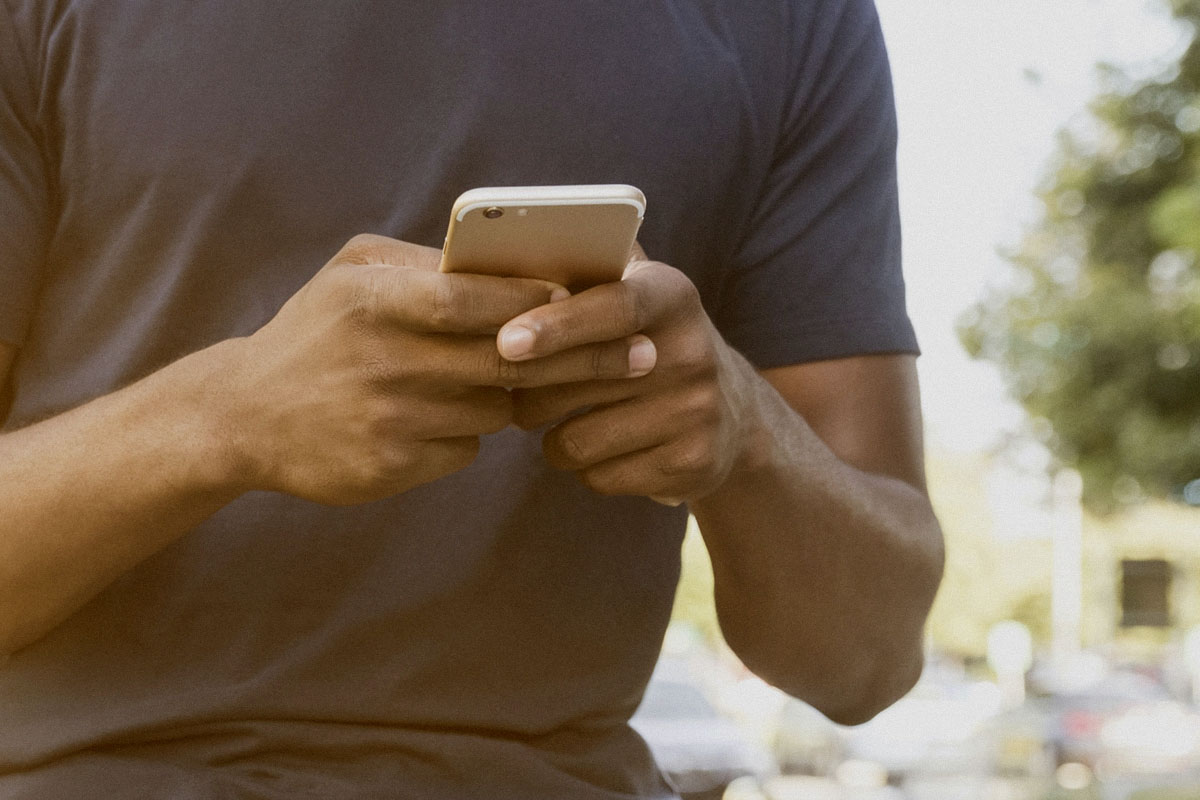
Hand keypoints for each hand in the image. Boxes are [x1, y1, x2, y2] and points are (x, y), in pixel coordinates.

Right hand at [222, 234, 659, 504]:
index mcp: (374, 301)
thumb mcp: (351, 275)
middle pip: (508, 362)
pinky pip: (466, 447)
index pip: (476, 298)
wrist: (242, 417)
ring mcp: (389, 419)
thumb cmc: (312, 333)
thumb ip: (422, 264)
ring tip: (517, 380)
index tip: (594, 298)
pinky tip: (440, 417)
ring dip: (514, 395)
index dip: (539, 300)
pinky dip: (468, 432)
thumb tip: (509, 259)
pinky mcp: (392, 468)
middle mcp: (383, 361)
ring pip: (496, 408)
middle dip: (584, 359)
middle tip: (643, 356)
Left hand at [501, 255, 754, 503]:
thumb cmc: (651, 342)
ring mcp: (696, 412)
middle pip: (577, 382)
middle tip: (509, 385)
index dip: (556, 325)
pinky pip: (598, 477)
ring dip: (552, 436)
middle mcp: (693, 352)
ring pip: (577, 440)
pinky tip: (601, 448)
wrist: (734, 415)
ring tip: (562, 419)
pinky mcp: (692, 464)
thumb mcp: (637, 293)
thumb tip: (507, 250)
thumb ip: (587, 269)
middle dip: (527, 389)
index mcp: (672, 296)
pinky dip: (584, 467)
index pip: (613, 307)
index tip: (506, 343)